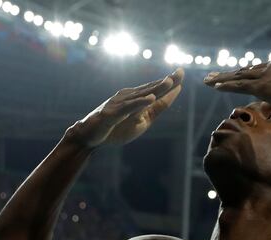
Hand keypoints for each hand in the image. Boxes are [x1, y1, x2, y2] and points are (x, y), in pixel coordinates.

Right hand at [65, 69, 183, 149]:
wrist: (89, 136)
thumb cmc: (115, 128)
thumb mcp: (141, 120)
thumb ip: (156, 109)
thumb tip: (173, 94)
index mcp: (136, 98)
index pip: (155, 89)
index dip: (170, 82)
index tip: (182, 72)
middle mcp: (128, 97)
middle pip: (150, 88)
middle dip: (166, 81)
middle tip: (180, 71)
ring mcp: (119, 104)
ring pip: (141, 95)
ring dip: (155, 88)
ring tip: (169, 81)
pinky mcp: (112, 113)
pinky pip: (127, 108)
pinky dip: (139, 103)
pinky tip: (150, 99)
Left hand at [202, 58, 270, 111]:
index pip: (263, 70)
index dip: (250, 74)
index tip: (240, 75)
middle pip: (247, 70)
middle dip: (231, 73)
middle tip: (215, 75)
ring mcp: (268, 74)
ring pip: (239, 76)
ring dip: (222, 78)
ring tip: (207, 80)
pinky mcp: (264, 85)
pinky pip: (239, 84)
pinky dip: (225, 85)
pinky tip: (213, 86)